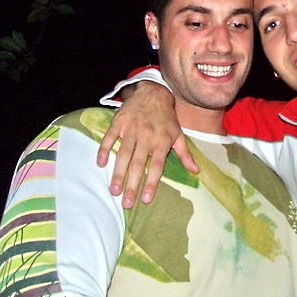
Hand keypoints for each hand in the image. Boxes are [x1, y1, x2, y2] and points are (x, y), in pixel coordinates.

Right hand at [96, 81, 198, 206]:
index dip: (151, 183)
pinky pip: (109, 137)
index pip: (156, 166)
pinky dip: (104, 150)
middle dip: (131, 185)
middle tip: (126, 203)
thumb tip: (196, 172)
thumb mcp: (178, 134)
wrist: (153, 92)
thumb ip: (185, 154)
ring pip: (123, 154)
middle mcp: (146, 137)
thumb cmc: (166, 118)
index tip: (146, 200)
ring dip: (117, 173)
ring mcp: (131, 129)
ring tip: (113, 191)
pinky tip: (100, 164)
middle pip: (138, 164)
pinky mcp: (118, 122)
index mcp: (161, 142)